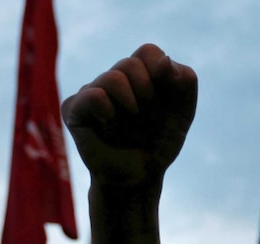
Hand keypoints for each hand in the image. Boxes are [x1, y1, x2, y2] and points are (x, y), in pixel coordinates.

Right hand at [62, 44, 197, 191]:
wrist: (139, 176)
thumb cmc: (159, 142)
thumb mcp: (183, 112)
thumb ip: (185, 82)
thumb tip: (164, 62)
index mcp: (139, 74)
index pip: (148, 52)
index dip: (161, 73)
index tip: (167, 101)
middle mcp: (114, 78)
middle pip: (131, 64)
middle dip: (148, 94)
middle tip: (148, 118)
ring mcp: (92, 90)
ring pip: (113, 78)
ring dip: (131, 104)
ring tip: (132, 123)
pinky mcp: (74, 108)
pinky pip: (93, 96)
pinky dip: (109, 112)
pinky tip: (110, 126)